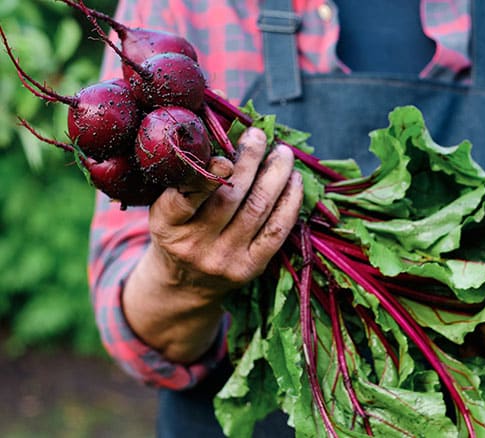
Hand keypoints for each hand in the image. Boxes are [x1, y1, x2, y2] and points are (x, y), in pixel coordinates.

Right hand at [122, 127, 302, 361]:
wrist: (184, 284)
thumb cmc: (178, 230)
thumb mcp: (166, 205)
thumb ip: (187, 174)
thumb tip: (224, 126)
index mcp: (166, 225)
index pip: (184, 199)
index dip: (206, 175)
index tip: (224, 155)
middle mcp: (193, 246)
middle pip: (230, 197)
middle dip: (249, 161)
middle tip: (259, 136)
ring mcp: (224, 260)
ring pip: (257, 209)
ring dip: (275, 175)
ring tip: (283, 153)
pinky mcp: (250, 269)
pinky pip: (277, 232)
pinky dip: (290, 202)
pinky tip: (294, 181)